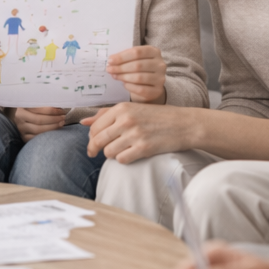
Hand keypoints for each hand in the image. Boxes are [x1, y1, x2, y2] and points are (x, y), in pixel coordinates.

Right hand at [13, 107, 65, 141]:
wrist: (20, 116)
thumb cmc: (31, 108)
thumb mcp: (34, 103)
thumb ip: (44, 104)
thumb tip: (58, 106)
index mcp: (22, 107)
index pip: (39, 109)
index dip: (52, 110)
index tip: (61, 111)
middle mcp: (19, 118)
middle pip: (39, 120)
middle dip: (54, 119)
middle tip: (63, 118)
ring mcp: (21, 128)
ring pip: (38, 130)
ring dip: (52, 127)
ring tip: (61, 124)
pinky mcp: (23, 137)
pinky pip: (36, 138)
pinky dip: (46, 135)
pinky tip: (54, 132)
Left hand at [82, 102, 200, 161]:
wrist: (184, 124)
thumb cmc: (158, 117)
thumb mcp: (133, 109)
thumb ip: (108, 114)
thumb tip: (84, 122)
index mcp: (122, 108)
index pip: (95, 127)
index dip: (91, 137)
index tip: (93, 142)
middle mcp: (126, 120)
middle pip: (98, 140)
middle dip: (93, 149)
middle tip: (94, 153)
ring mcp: (135, 134)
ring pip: (108, 152)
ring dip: (112, 154)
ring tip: (121, 150)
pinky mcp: (143, 148)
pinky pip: (121, 159)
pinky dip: (124, 159)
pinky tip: (131, 154)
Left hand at [108, 45, 166, 103]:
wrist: (151, 84)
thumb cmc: (140, 69)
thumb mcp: (135, 59)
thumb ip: (126, 58)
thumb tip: (111, 61)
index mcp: (154, 52)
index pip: (137, 52)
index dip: (122, 56)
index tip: (110, 60)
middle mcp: (160, 64)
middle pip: (138, 65)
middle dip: (121, 67)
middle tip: (109, 69)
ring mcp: (160, 78)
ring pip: (139, 77)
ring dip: (123, 77)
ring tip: (115, 76)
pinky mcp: (157, 91)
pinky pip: (141, 89)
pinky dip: (130, 86)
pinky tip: (124, 84)